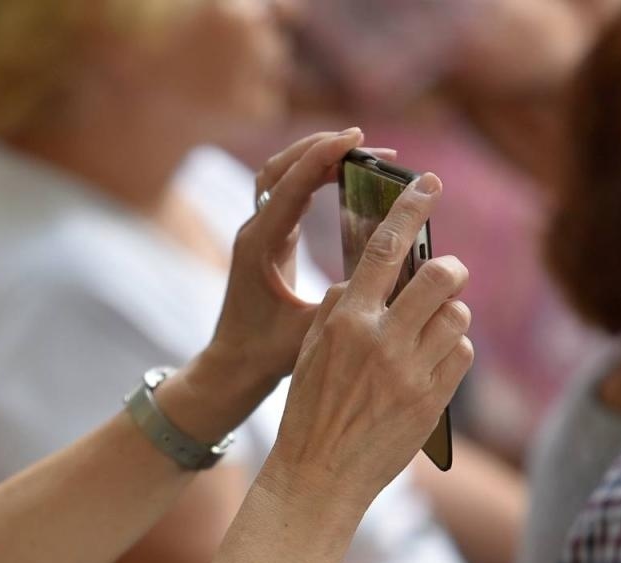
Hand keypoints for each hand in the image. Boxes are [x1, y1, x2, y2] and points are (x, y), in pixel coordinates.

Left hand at [199, 128, 368, 401]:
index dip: (322, 157)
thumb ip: (343, 302)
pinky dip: (312, 176)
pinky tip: (343, 179)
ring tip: (359, 152)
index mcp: (260, 247)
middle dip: (321, 148)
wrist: (233, 366)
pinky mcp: (265, 240)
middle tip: (365, 142)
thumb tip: (386, 276)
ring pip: (280, 175)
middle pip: (281, 168)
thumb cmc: (267, 353)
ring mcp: (256, 233)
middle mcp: (253, 232)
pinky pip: (286, 192)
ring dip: (314, 157)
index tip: (355, 138)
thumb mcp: (310, 329)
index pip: (290, 186)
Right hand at [269, 172, 473, 508]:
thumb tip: (364, 276)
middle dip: (448, 270)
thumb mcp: (310, 353)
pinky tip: (430, 365)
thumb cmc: (309, 413)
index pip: (384, 248)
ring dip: (449, 315)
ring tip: (429, 332)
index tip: (429, 183)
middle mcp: (382, 341)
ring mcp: (411, 372)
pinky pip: (462, 354)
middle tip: (443, 276)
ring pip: (457, 315)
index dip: (410, 209)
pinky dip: (452, 351)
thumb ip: (338, 309)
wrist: (318, 477)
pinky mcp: (433, 401)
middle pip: (440, 276)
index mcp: (345, 322)